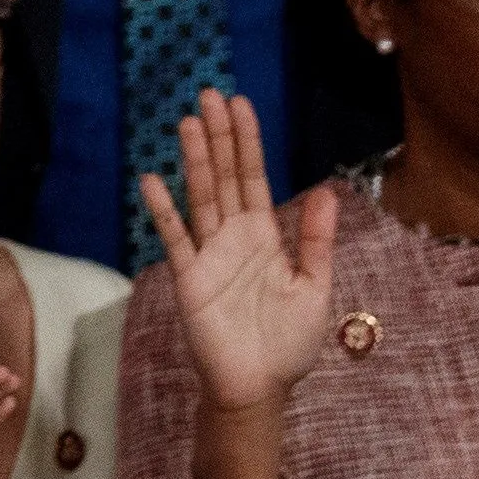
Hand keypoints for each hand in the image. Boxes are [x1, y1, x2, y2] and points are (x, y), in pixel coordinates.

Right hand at [137, 91, 341, 414]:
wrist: (260, 385)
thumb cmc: (288, 341)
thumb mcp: (315, 286)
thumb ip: (316, 240)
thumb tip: (326, 190)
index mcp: (265, 237)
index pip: (254, 178)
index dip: (248, 142)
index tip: (241, 104)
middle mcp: (234, 238)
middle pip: (225, 177)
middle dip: (220, 137)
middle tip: (209, 94)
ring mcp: (208, 255)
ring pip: (200, 197)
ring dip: (194, 160)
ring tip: (188, 122)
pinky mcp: (189, 278)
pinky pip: (174, 239)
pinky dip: (163, 211)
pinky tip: (152, 180)